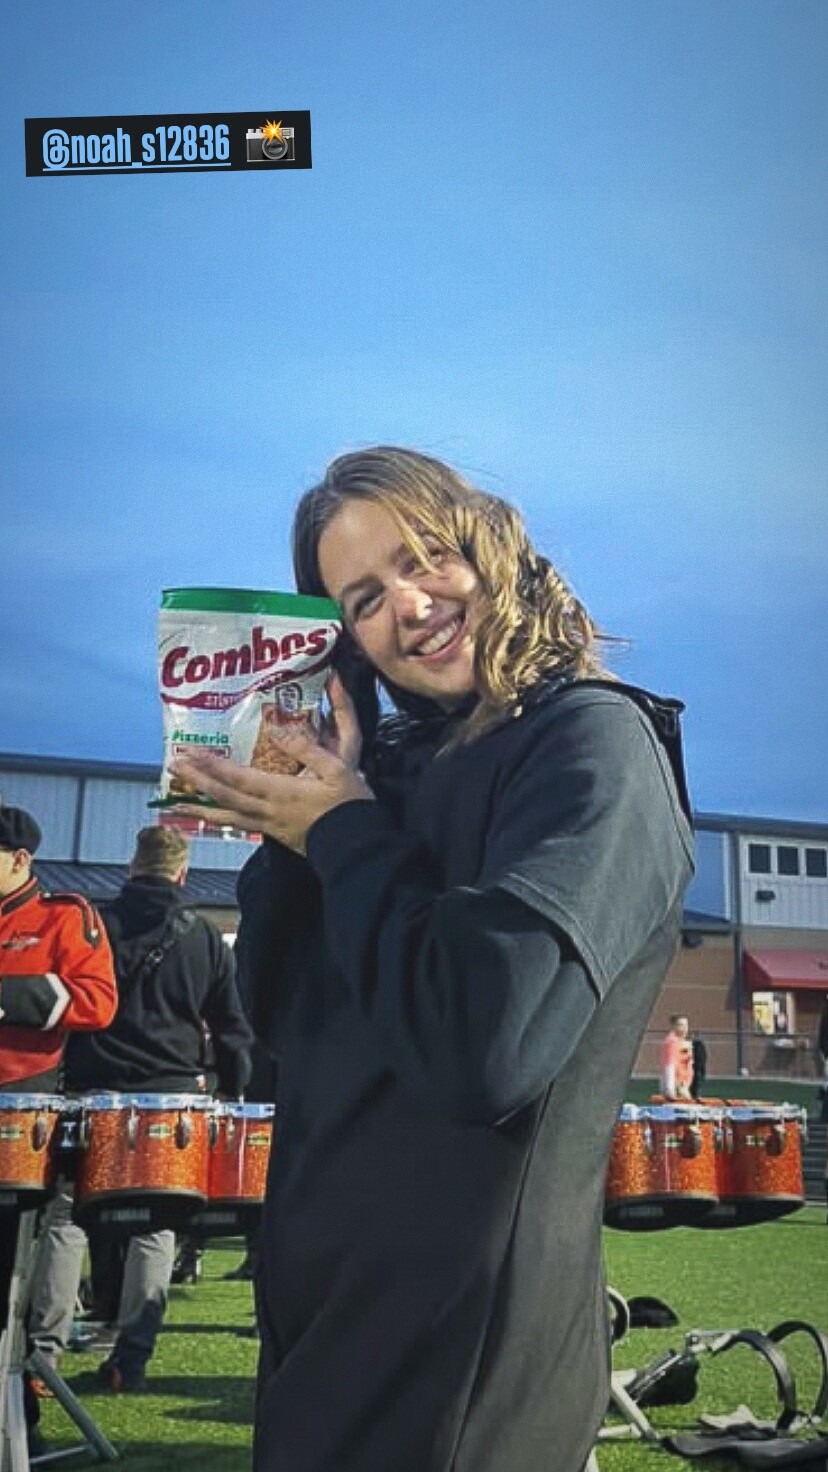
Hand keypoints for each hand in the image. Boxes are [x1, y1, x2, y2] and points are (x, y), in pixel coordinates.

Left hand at [169, 677, 372, 853]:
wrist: (356, 847)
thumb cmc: (349, 806)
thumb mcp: (336, 768)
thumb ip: (306, 747)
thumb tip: (277, 729)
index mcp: (280, 792)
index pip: (237, 777)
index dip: (211, 766)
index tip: (189, 754)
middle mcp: (267, 810)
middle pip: (223, 796)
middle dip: (196, 781)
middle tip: (172, 768)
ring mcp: (269, 825)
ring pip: (226, 816)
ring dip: (199, 808)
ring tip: (176, 804)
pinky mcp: (275, 834)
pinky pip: (239, 825)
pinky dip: (220, 820)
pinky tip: (213, 816)